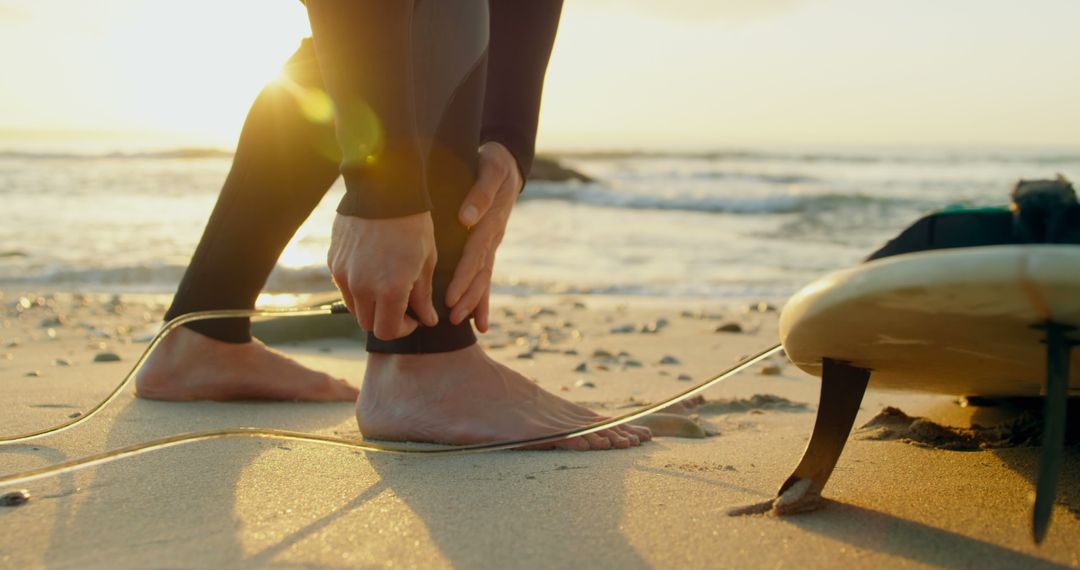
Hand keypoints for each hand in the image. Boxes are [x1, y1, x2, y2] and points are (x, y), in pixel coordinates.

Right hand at [328, 212, 438, 339]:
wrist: (383, 189)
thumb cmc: (412, 225)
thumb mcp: (426, 261)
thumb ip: (423, 295)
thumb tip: (427, 319)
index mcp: (389, 290)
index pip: (388, 332)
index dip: (402, 330)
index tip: (414, 319)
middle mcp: (362, 287)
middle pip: (368, 324)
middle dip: (386, 320)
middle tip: (402, 306)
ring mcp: (344, 274)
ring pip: (354, 308)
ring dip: (370, 306)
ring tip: (387, 288)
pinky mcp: (333, 261)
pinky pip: (344, 286)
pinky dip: (357, 288)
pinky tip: (373, 270)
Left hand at [445, 141, 522, 331]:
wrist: (507, 163)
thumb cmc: (493, 163)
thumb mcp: (490, 169)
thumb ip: (480, 192)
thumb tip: (466, 218)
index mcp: (490, 222)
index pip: (474, 255)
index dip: (462, 277)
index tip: (449, 296)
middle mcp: (493, 237)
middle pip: (480, 273)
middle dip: (466, 297)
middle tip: (452, 318)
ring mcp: (493, 243)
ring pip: (484, 278)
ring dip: (473, 301)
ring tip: (461, 322)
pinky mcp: (490, 246)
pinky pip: (487, 275)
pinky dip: (483, 299)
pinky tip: (478, 321)